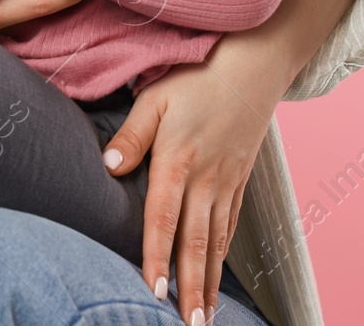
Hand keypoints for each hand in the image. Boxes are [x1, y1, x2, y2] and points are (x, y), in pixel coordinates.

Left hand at [101, 59, 280, 325]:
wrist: (255, 64)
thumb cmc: (197, 75)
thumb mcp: (155, 96)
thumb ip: (132, 134)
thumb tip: (109, 166)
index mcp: (179, 160)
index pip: (164, 218)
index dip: (158, 256)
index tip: (155, 291)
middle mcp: (206, 178)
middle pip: (195, 243)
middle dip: (191, 288)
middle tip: (188, 325)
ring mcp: (227, 181)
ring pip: (216, 241)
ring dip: (209, 281)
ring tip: (204, 316)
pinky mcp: (240, 178)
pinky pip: (231, 225)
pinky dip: (223, 255)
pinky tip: (217, 275)